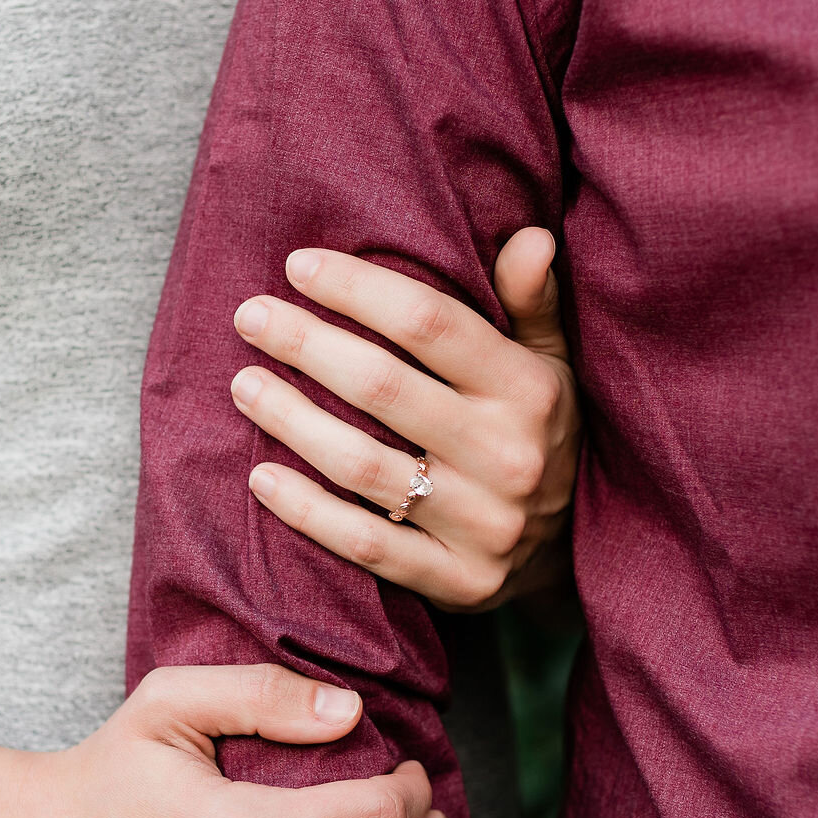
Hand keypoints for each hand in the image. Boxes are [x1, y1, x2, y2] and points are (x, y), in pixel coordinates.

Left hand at [228, 226, 578, 611]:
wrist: (574, 551)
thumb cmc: (537, 431)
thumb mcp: (550, 363)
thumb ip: (530, 301)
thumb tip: (531, 235)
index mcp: (529, 390)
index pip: (429, 323)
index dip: (357, 289)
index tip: (297, 267)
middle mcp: (508, 455)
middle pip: (382, 386)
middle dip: (305, 344)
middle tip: (249, 317)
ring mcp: (483, 525)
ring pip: (363, 466)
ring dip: (291, 420)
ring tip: (243, 384)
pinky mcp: (458, 582)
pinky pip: (365, 544)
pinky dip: (306, 511)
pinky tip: (260, 477)